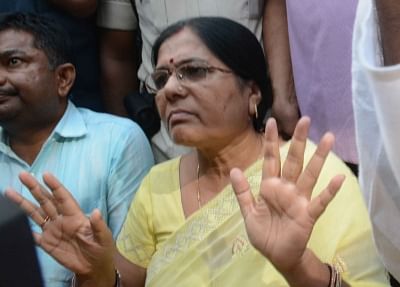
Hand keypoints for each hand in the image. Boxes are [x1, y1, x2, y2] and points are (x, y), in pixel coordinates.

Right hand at [5, 172, 115, 282]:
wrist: (95, 266)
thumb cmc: (102, 248)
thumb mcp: (104, 237)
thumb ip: (98, 225)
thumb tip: (97, 211)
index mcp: (75, 215)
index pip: (63, 197)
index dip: (55, 186)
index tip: (46, 174)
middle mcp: (62, 219)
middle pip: (45, 200)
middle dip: (34, 188)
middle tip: (23, 175)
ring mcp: (53, 230)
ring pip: (35, 213)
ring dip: (23, 203)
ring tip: (10, 192)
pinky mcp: (47, 243)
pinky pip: (32, 234)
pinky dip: (23, 229)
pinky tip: (13, 220)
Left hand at [230, 117, 344, 272]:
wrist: (277, 255)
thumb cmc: (263, 233)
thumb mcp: (248, 212)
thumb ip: (242, 192)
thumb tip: (234, 169)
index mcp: (270, 186)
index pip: (270, 159)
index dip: (271, 141)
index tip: (271, 122)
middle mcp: (286, 188)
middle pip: (293, 160)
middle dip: (298, 141)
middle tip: (305, 120)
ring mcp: (299, 199)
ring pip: (309, 174)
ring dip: (319, 157)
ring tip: (328, 138)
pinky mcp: (308, 214)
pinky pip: (320, 201)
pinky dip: (329, 191)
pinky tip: (338, 178)